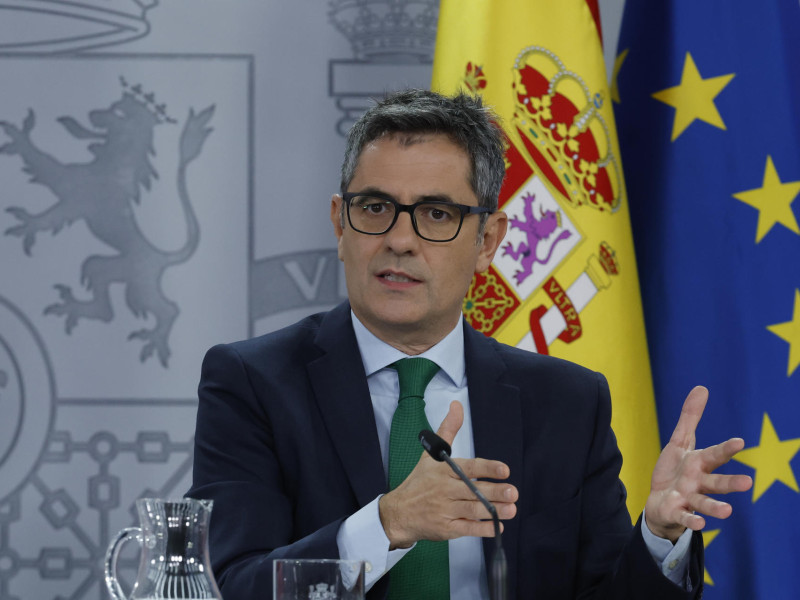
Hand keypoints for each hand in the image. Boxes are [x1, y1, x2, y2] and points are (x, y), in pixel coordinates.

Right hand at [378, 401, 517, 548]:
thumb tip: (457, 406)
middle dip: (495, 492)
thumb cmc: (419, 482)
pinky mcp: (447, 528)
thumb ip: (448, 430)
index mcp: (443, 471)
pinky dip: (483, 529)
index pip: (468, 468)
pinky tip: (497, 526)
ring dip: (494, 510)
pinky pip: (468, 529)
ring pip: (473, 509)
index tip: (504, 470)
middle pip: (473, 490)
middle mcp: (444, 490)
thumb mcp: (430, 455)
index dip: (487, 468)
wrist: (399, 513)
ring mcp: (445, 510)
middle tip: (513, 492)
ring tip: (511, 508)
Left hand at [645, 386, 752, 541]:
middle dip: (731, 482)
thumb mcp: (679, 442)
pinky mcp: (677, 513)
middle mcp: (698, 482)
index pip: (715, 455)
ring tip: (728, 511)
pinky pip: (685, 518)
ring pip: (704, 503)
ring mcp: (689, 499)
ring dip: (715, 507)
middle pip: (716, 482)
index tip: (740, 442)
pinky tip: (699, 524)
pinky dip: (692, 521)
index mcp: (699, 464)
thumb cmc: (675, 471)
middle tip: (748, 483)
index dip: (726, 449)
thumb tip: (702, 388)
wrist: (660, 502)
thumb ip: (690, 418)